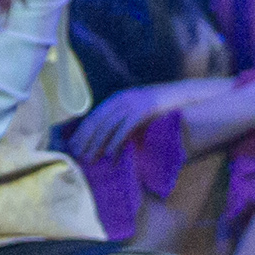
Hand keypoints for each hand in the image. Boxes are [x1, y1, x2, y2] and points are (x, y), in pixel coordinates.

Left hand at [65, 83, 195, 160]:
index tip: (72, 147)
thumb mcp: (137, 112)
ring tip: (89, 158)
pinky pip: (125, 127)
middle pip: (97, 121)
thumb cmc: (159, 108)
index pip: (93, 116)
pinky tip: (110, 154)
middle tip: (76, 156)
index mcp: (117, 99)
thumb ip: (123, 121)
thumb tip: (107, 142)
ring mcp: (132, 103)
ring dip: (96, 143)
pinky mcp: (144, 109)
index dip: (82, 132)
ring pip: (107, 125)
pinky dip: (116, 141)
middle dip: (85, 139)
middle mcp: (121, 99)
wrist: (182, 96)